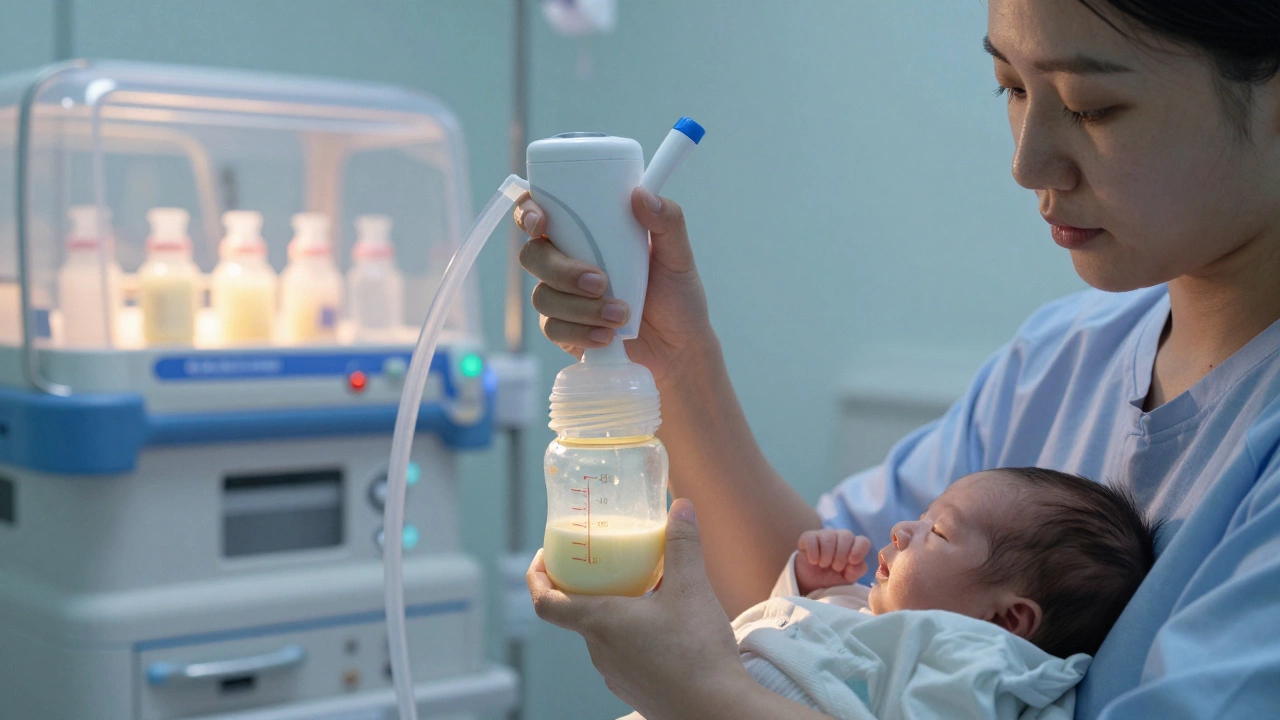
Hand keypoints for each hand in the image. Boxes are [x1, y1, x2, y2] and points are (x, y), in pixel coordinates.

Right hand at [515, 187, 713, 386]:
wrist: (679, 347)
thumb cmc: (676, 296)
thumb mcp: (678, 256)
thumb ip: (667, 221)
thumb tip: (641, 194)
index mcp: (586, 235)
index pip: (541, 214)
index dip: (528, 213)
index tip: (541, 223)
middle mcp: (567, 262)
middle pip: (533, 255)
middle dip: (562, 271)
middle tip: (601, 283)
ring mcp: (563, 297)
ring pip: (543, 296)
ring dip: (580, 307)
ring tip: (620, 316)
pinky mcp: (565, 330)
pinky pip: (553, 329)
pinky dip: (581, 332)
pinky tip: (607, 336)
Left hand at [527, 500, 748, 718]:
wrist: (717, 712)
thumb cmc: (698, 653)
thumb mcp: (692, 588)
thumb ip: (683, 545)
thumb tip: (682, 506)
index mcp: (600, 623)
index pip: (546, 602)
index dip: (536, 577)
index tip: (542, 558)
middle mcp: (599, 652)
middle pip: (578, 614)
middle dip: (587, 587)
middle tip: (606, 562)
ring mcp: (616, 676)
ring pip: (604, 635)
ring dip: (614, 612)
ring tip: (642, 591)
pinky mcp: (635, 690)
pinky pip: (624, 656)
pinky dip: (632, 636)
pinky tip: (664, 628)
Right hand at [794, 529, 871, 594]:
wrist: (811, 583)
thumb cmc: (832, 578)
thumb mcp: (847, 579)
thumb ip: (857, 571)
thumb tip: (853, 563)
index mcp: (854, 546)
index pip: (863, 541)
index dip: (859, 550)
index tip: (852, 562)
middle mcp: (841, 537)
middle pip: (847, 536)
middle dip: (841, 555)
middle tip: (835, 567)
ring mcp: (825, 535)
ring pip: (829, 537)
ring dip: (826, 556)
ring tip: (823, 565)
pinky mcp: (808, 536)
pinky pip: (812, 539)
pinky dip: (813, 553)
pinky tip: (813, 561)